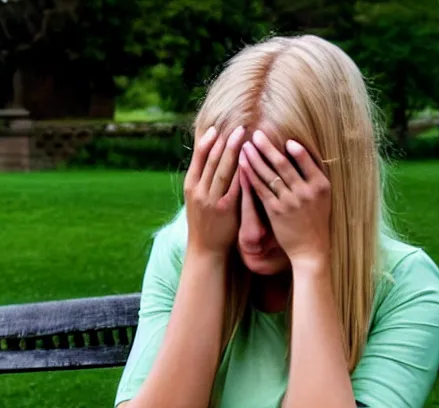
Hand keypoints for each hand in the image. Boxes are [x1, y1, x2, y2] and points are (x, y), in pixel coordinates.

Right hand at [184, 125, 245, 256]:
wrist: (205, 249)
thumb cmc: (204, 223)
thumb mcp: (196, 200)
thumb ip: (202, 181)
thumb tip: (210, 160)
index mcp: (190, 185)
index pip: (198, 158)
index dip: (207, 141)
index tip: (216, 128)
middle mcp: (199, 190)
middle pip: (212, 160)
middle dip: (224, 141)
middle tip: (236, 126)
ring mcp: (211, 199)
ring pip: (222, 169)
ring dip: (232, 150)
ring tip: (242, 135)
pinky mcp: (225, 208)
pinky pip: (234, 185)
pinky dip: (241, 170)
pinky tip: (248, 158)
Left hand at [239, 130, 330, 265]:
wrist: (310, 249)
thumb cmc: (316, 222)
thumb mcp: (323, 198)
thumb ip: (314, 178)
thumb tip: (301, 154)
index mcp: (321, 185)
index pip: (307, 160)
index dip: (295, 149)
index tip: (285, 138)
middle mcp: (306, 191)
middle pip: (284, 164)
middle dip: (268, 148)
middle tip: (256, 134)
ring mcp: (290, 201)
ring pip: (269, 175)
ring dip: (255, 158)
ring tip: (245, 146)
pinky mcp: (275, 211)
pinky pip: (261, 189)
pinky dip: (251, 176)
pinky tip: (243, 165)